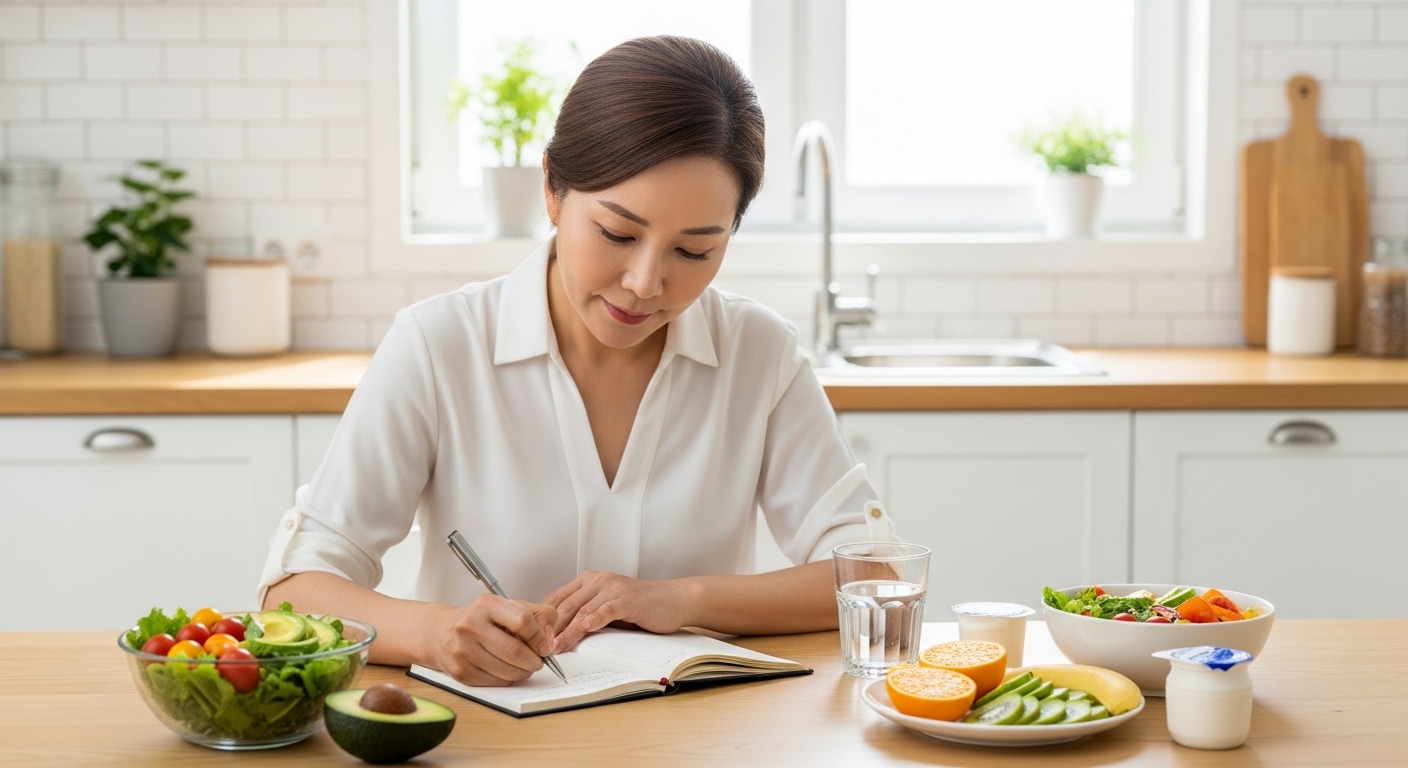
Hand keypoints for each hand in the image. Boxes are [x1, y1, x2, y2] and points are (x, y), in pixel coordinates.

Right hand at [425, 595, 558, 686]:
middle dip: (535, 661)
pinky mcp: (461, 672)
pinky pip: (496, 682)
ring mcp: (463, 650)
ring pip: (507, 671)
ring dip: (524, 672)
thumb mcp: (508, 606)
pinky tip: (506, 668)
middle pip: (515, 651)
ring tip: (525, 665)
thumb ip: (538, 616)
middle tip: (539, 661)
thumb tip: (549, 640)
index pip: (522, 620)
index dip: (540, 637)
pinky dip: (509, 679)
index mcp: (487, 605)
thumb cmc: (481, 620)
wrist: (441, 633)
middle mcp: (471, 626)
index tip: (546, 647)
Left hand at [544, 571, 695, 651]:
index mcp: (589, 580)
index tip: (532, 638)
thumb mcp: (608, 607)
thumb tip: (559, 635)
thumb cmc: (641, 606)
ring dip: (567, 631)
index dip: (543, 619)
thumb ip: (587, 614)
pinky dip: (593, 620)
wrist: (673, 600)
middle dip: (550, 629)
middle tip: (538, 648)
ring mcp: (613, 588)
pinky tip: (584, 630)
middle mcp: (598, 580)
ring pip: (582, 610)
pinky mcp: (628, 598)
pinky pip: (606, 610)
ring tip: (556, 647)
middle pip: (566, 606)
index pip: (557, 599)